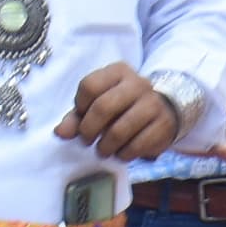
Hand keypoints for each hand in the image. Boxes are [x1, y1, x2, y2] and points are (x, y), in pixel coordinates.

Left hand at [61, 63, 184, 158]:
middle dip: (89, 129)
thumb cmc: (124, 106)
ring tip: (103, 150)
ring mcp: (153, 103)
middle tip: (86, 141)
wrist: (165, 109)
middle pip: (103, 107)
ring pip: (120, 129)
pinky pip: (137, 145)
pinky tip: (121, 153)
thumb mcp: (99, 104)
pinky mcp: (163, 125)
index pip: (90, 86)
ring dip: (105, 146)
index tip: (81, 119)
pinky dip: (124, 154)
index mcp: (118, 72)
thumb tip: (61, 132)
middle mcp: (137, 83)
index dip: (80, 107)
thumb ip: (77, 117)